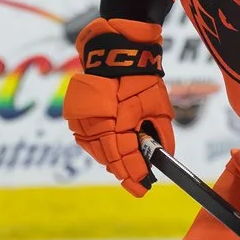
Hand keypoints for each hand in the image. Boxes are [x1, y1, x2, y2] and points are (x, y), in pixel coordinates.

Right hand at [62, 16, 171, 195]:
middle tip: (135, 180)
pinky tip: (110, 148)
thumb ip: (162, 133)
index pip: (127, 158)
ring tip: (124, 165)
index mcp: (119, 124)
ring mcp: (83, 121)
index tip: (144, 187)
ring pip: (97, 151)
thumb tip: (164, 155)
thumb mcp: (159, 106)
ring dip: (111, 160)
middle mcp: (97, 126)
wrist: (116, 53)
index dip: (136, 175)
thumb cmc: (140, 78)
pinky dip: (99, 146)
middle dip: (124, 170)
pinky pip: (87, 139)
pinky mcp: (76, 115)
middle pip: (110, 159)